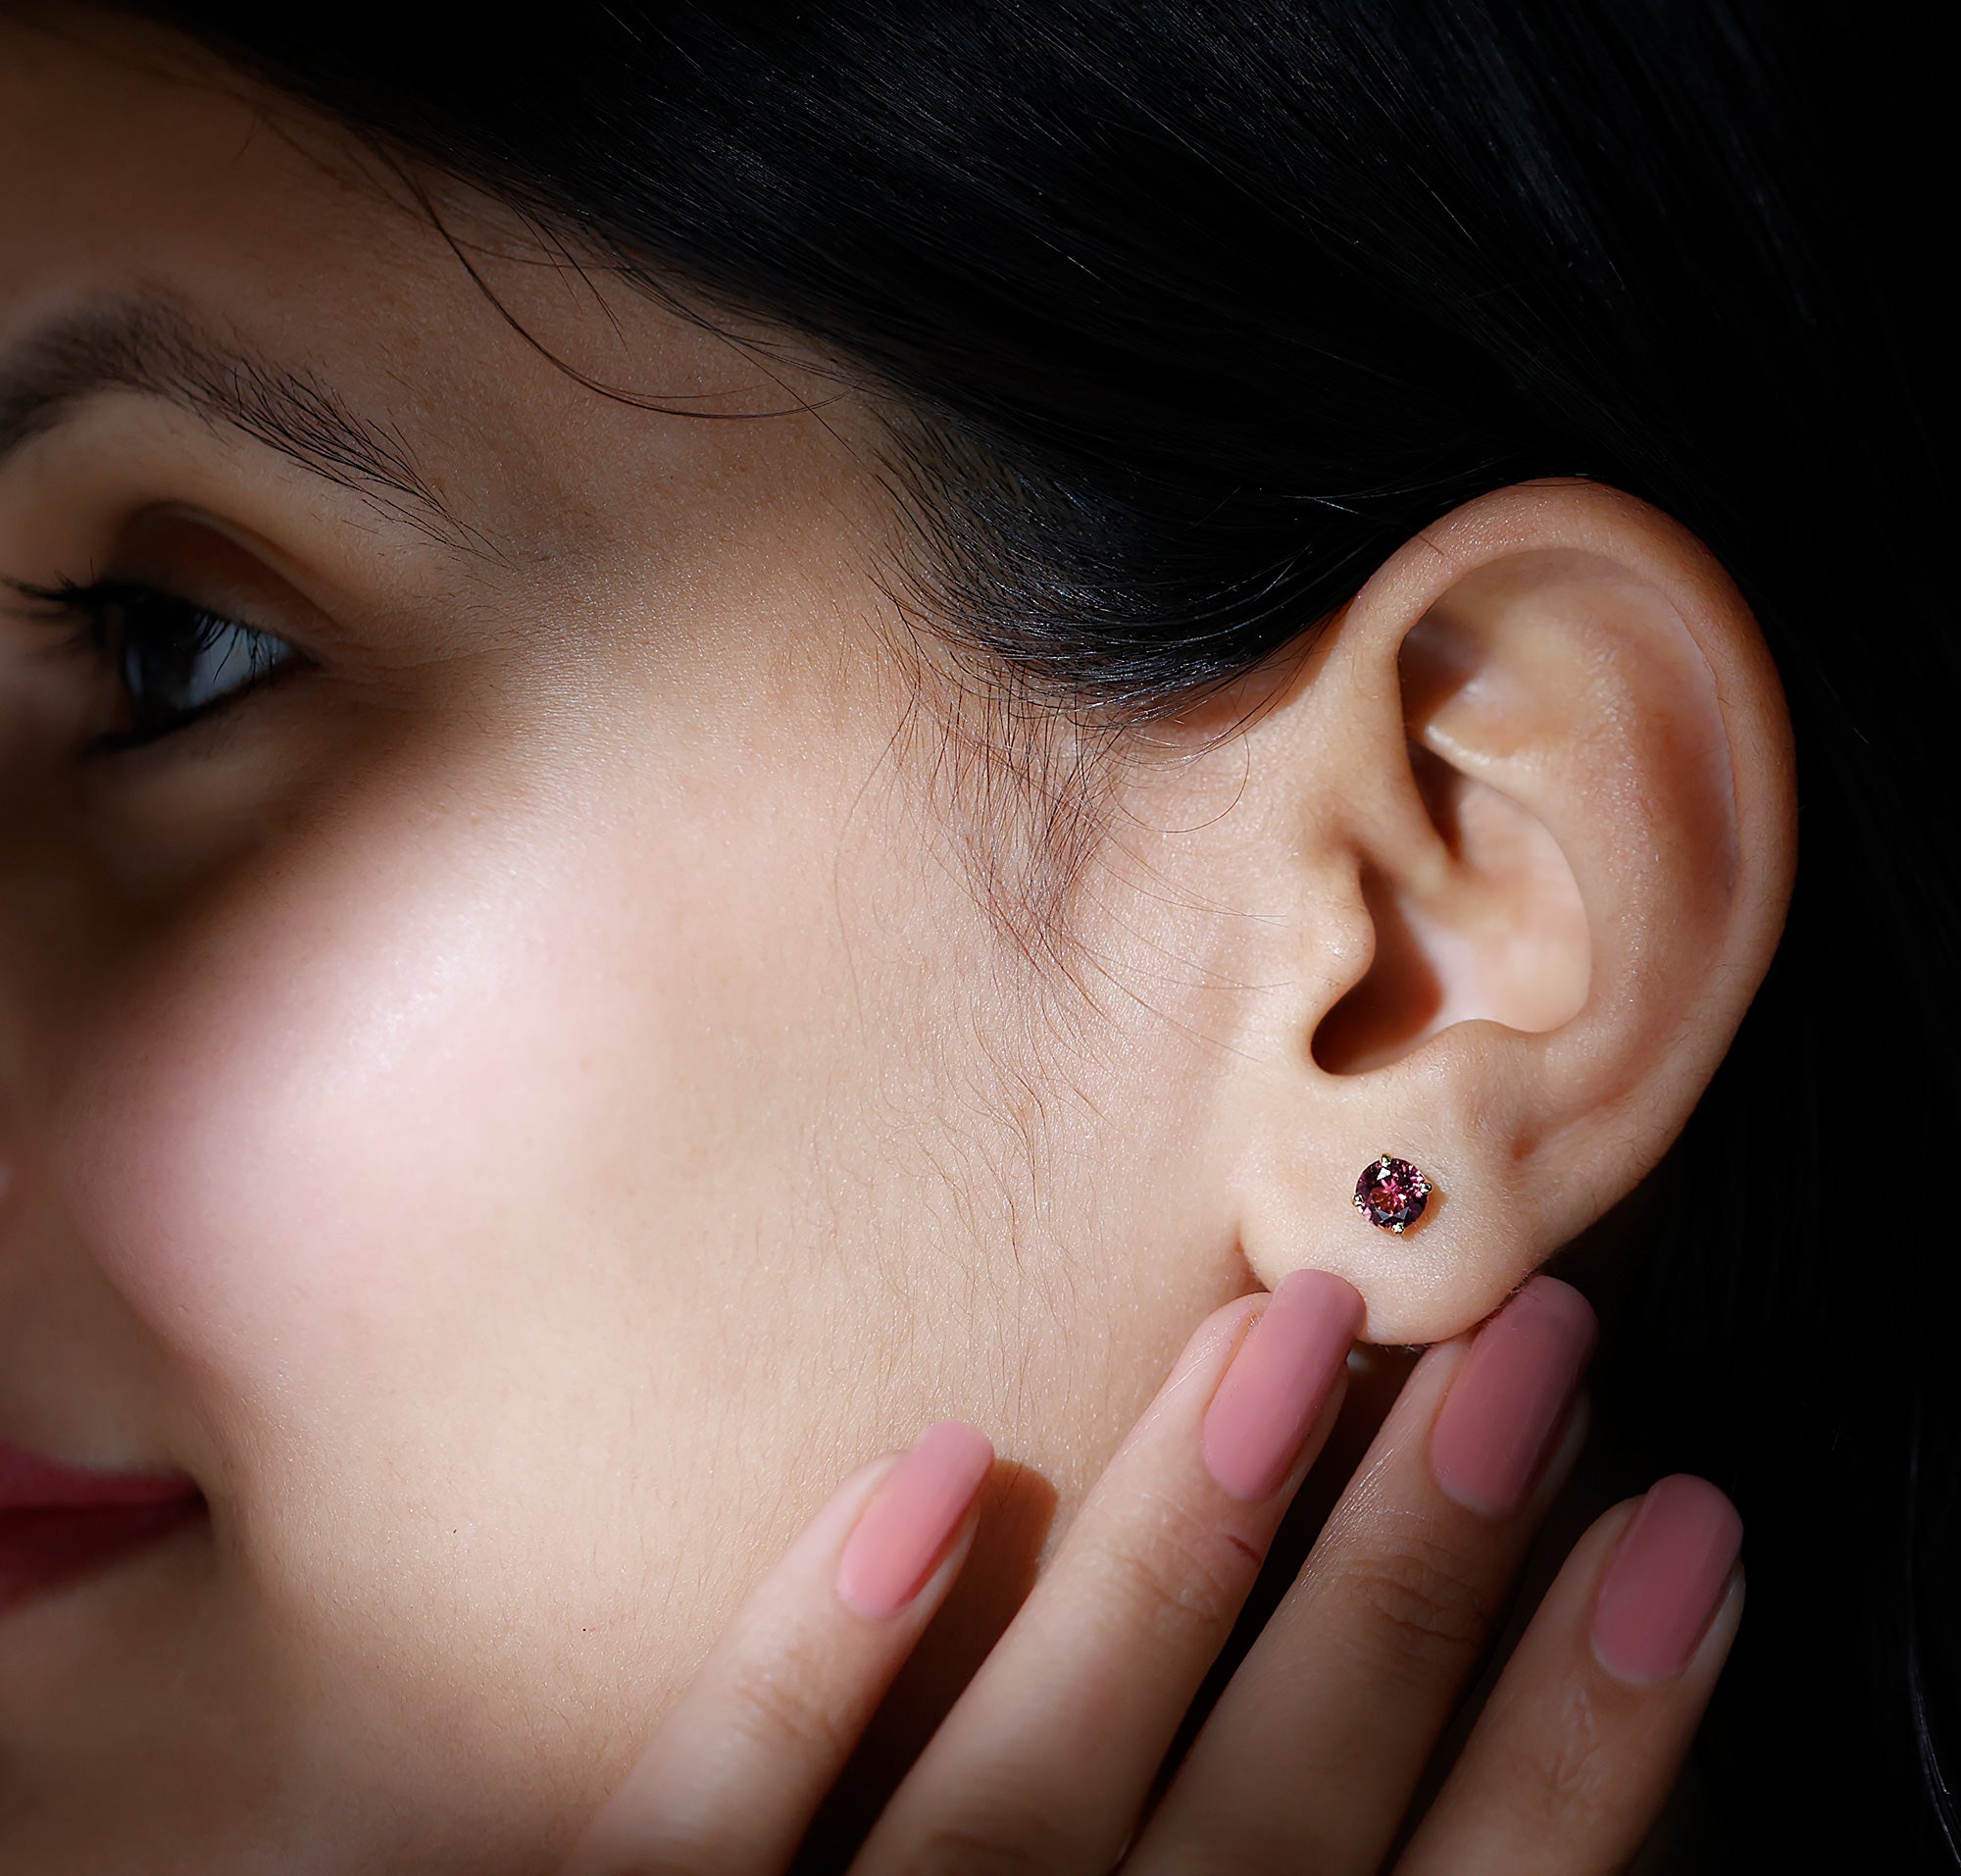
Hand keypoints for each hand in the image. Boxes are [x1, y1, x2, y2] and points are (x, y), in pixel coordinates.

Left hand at [561, 1272, 1742, 1874]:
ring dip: (1170, 1553)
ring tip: (1280, 1328)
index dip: (1579, 1742)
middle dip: (1417, 1580)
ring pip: (1026, 1781)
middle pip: (1271, 1815)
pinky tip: (931, 1468)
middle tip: (1535, 1342)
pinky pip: (704, 1824)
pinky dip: (814, 1662)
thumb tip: (1452, 1813)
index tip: (1683, 1529)